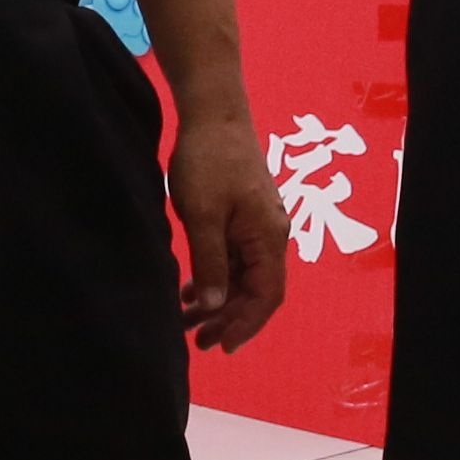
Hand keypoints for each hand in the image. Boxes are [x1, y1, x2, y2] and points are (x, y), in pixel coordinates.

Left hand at [164, 104, 288, 350]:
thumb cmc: (209, 161)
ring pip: (242, 277)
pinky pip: (233, 259)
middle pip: (256, 291)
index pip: (266, 296)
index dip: (246, 325)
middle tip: (198, 343)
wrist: (214, 113)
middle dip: (229, 320)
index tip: (221, 346)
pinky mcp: (242, 217)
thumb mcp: (203, 216)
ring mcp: (258, 226)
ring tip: (188, 324)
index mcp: (269, 237)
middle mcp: (271, 235)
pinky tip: (190, 292)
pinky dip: (214, 279)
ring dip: (218, 303)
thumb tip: (216, 308)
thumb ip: (210, 263)